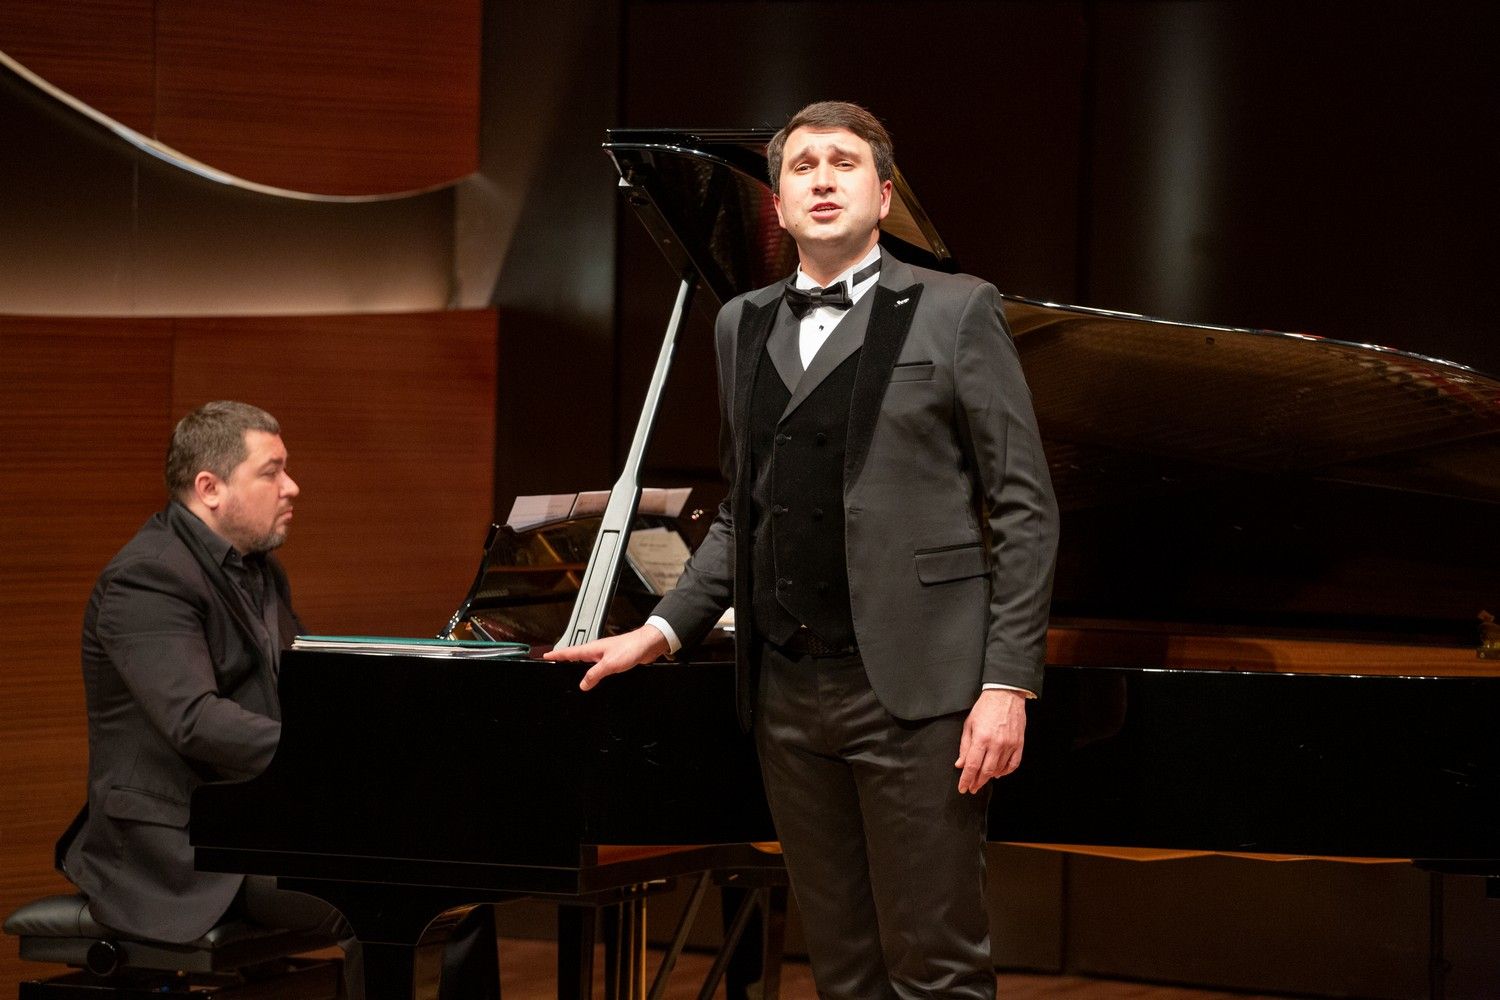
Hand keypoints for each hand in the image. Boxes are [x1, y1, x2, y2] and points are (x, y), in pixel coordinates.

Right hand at [542, 624, 670, 690]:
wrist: (649, 644)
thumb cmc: (631, 648)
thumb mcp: (609, 664)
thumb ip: (594, 674)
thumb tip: (583, 684)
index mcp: (592, 649)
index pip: (569, 652)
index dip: (556, 655)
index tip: (545, 656)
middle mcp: (597, 651)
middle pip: (576, 656)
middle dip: (565, 660)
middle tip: (554, 664)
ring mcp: (606, 655)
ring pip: (588, 662)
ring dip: (579, 667)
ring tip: (570, 672)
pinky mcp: (615, 660)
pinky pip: (599, 667)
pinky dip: (593, 672)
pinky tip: (595, 678)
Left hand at [955, 688, 1026, 793]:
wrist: (1005, 695)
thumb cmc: (985, 708)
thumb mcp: (969, 725)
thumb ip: (965, 746)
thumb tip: (960, 764)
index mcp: (981, 738)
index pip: (972, 766)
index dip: (966, 779)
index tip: (963, 788)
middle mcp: (996, 744)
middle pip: (986, 771)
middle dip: (977, 782)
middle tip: (972, 788)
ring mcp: (1009, 745)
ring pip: (999, 770)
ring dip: (990, 777)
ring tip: (983, 780)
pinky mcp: (1019, 744)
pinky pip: (1013, 764)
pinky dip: (1006, 772)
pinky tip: (999, 774)